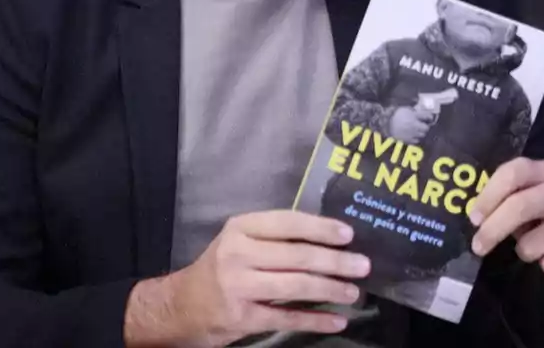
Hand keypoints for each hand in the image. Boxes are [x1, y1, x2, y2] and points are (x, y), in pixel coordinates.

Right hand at [124, 210, 369, 347]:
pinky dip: (315, 320)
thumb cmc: (219, 269)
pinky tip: (336, 321)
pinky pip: (286, 317)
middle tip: (362, 265)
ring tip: (353, 292)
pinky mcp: (241, 317)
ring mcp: (239, 286)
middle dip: (335, 261)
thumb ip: (274, 238)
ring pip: (295, 286)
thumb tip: (327, 239)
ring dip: (330, 290)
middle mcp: (238, 253)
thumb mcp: (239, 243)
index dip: (320, 228)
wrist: (180, 306)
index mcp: (240, 228)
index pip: (287, 222)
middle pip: (296, 256)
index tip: (348, 234)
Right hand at [387, 106, 430, 143]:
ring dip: (421, 132)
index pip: (428, 116)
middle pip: (426, 128)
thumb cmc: (396, 115)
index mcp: (415, 117)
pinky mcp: (408, 141)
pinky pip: (416, 140)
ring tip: (417, 130)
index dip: (429, 117)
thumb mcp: (406, 109)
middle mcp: (416, 126)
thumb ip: (414, 111)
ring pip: (422, 135)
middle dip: (425, 126)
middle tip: (422, 124)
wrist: (386, 124)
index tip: (429, 117)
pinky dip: (416, 138)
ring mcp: (412, 134)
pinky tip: (412, 135)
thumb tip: (421, 112)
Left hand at [468, 158, 543, 292]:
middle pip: (520, 205)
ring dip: (526, 252)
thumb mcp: (528, 201)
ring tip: (540, 247)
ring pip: (532, 244)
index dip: (489, 195)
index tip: (474, 219)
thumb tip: (475, 219)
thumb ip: (505, 201)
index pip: (513, 172)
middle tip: (478, 247)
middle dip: (493, 230)